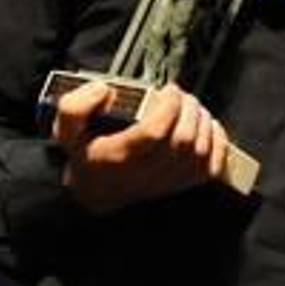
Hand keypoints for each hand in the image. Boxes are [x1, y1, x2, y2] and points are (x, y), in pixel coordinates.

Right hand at [52, 81, 229, 213]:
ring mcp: (166, 183)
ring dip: (203, 122)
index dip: (168, 107)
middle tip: (181, 94)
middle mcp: (145, 174)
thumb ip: (74, 107)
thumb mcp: (66, 132)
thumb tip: (103, 90)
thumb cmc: (87, 157)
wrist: (96, 195)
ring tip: (193, 106)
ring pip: (199, 152)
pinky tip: (209, 126)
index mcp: (119, 157)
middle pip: (182, 140)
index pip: (154, 132)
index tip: (168, 90)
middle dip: (188, 110)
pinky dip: (218, 144)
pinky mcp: (181, 187)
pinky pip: (211, 169)